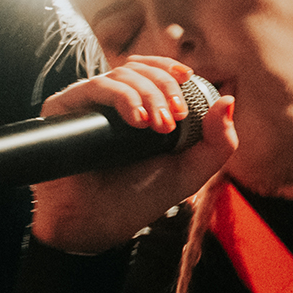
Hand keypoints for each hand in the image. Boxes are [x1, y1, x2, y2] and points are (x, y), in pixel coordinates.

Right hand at [29, 55, 237, 253]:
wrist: (96, 225)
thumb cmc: (139, 198)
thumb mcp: (190, 171)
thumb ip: (218, 142)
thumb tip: (228, 100)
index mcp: (139, 108)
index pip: (152, 70)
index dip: (170, 67)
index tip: (188, 77)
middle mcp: (112, 102)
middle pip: (139, 69)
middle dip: (163, 87)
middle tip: (172, 119)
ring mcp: (87, 104)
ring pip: (120, 75)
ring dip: (147, 94)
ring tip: (157, 126)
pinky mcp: (64, 109)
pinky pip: (94, 87)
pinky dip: (121, 97)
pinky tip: (136, 120)